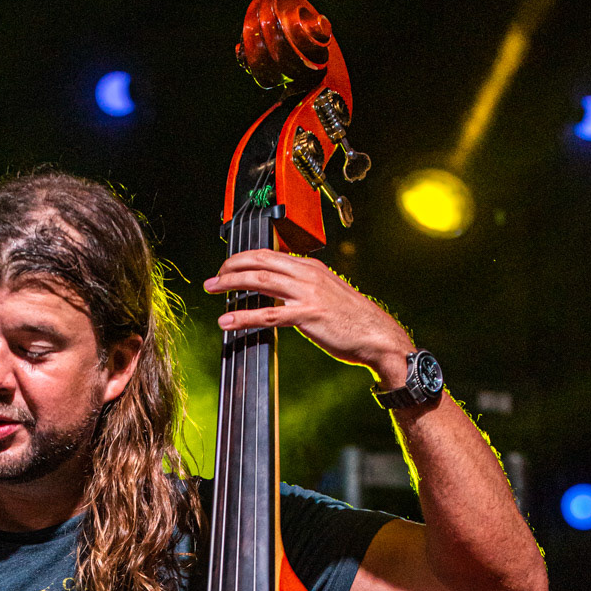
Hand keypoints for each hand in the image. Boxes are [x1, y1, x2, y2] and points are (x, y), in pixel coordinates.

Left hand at [203, 249, 410, 386]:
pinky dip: (243, 317)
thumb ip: (305, 290)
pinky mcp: (307, 315)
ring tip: (212, 289)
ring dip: (230, 284)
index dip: (245, 259)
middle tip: (213, 277)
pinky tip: (227, 322)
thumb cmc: (354, 320)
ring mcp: (307, 294)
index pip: (270, 255)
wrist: (378, 336)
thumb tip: (282, 294)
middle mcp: (307, 275)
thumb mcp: (328, 295)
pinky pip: (268, 314)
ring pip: (260, 281)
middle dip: (232, 266)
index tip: (228, 267)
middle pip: (260, 261)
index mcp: (311, 268)